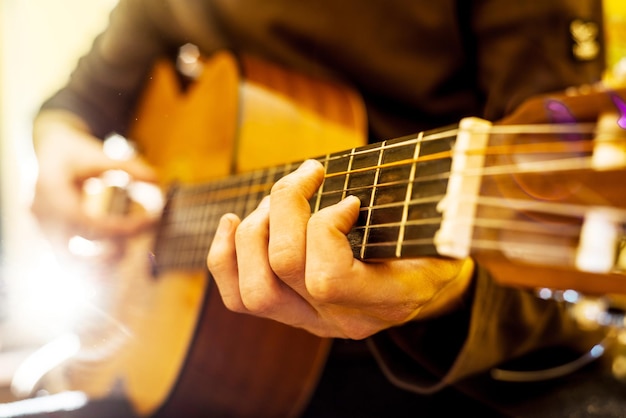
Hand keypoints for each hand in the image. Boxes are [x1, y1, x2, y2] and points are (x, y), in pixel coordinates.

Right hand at [31, 110, 157, 259]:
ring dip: (100, 263)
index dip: (120, 228)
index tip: (149, 221)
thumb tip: (155, 178)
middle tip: (138, 243)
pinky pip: (69, 258)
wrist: (44, 148)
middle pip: (71, 253)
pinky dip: (92, 261)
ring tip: (129, 248)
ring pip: (68, 263)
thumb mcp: (96, 152)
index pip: (87, 222)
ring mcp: (42, 228)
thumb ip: (126, 165)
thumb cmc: (72, 149)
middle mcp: (41, 216)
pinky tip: (117, 251)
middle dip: (107, 254)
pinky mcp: (49, 235)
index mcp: (50, 192)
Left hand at [207, 160, 473, 338]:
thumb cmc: (436, 248)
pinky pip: (238, 299)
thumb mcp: (445, 231)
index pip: (327, 278)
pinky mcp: (290, 314)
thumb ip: (418, 214)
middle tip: (308, 176)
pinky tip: (234, 221)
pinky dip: (225, 256)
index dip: (325, 226)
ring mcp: (312, 321)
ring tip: (277, 199)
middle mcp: (343, 319)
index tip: (348, 200)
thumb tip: (358, 193)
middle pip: (283, 268)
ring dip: (255, 228)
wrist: (427, 287)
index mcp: (388, 300)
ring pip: (253, 290)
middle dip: (286, 206)